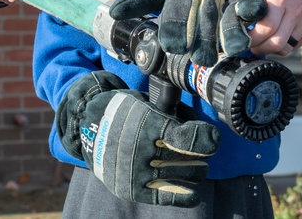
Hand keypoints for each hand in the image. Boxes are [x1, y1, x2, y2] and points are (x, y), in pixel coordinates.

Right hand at [57, 72, 219, 207]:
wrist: (87, 126)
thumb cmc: (125, 111)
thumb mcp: (147, 104)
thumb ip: (175, 114)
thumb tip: (205, 133)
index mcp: (146, 123)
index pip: (186, 138)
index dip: (206, 138)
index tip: (214, 139)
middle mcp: (141, 149)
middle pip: (188, 159)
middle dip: (200, 156)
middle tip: (200, 152)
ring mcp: (135, 171)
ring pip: (181, 175)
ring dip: (194, 171)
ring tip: (196, 167)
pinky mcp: (131, 188)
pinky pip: (165, 196)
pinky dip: (183, 196)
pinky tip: (192, 194)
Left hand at [217, 0, 301, 55]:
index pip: (265, 28)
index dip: (250, 38)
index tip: (239, 37)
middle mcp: (295, 14)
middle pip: (275, 43)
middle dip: (257, 48)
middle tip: (246, 44)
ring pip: (286, 49)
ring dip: (270, 50)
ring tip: (259, 44)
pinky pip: (296, 45)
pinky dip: (284, 47)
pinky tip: (274, 40)